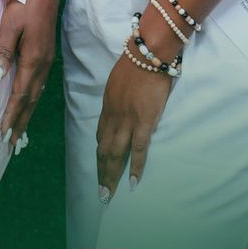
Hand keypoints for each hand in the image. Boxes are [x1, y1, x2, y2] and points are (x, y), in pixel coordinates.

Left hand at [0, 0, 56, 152]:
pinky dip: (32, 100)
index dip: (12, 115)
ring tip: (19, 132)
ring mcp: (46, 61)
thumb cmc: (23, 4)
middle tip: (11, 144)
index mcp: (33, 60)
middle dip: (21, 122)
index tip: (4, 133)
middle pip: (31, 101)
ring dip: (27, 114)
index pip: (20, 95)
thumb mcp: (9, 26)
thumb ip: (3, 52)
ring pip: (36, 95)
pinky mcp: (46, 56)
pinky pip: (39, 85)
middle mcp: (42, 65)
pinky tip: (28, 104)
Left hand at [95, 54, 173, 201]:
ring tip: (108, 194)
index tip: (100, 167)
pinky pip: (138, 148)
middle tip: (100, 192)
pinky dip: (135, 167)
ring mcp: (127, 120)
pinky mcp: (143, 121)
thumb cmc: (136, 63)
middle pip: (103, 149)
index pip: (100, 135)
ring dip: (111, 176)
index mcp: (108, 107)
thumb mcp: (118, 83)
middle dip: (101, 172)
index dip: (100, 153)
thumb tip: (122, 108)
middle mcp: (113, 117)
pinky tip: (132, 182)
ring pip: (115, 153)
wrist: (146, 54)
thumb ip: (118, 99)